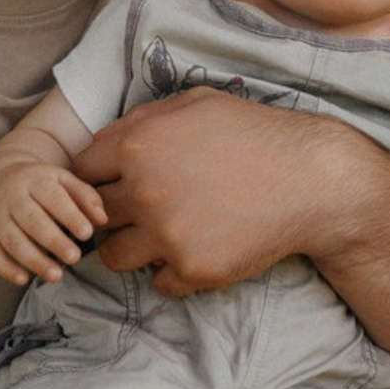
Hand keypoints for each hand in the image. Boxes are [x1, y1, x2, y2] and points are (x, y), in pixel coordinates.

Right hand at [0, 156, 105, 285]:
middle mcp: (11, 196)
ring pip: (12, 239)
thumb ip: (85, 196)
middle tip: (75, 257)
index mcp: (34, 179)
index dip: (70, 215)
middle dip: (53, 241)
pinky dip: (5, 268)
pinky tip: (24, 279)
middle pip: (31, 220)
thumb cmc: (40, 183)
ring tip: (57, 276)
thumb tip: (103, 220)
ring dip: (33, 259)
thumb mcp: (62, 180)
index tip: (87, 233)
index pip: (52, 197)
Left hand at [71, 88, 344, 295]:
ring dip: (131, 248)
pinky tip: (193, 250)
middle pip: (93, 217)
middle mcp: (143, 191)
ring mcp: (166, 234)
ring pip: (114, 257)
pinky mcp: (193, 269)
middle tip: (137, 211)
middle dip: (112, 214)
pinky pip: (158, 283)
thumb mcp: (191, 105)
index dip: (94, 178)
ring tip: (158, 235)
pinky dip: (170, 272)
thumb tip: (102, 142)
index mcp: (136, 146)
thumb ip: (139, 121)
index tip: (111, 184)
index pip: (79, 172)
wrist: (309, 179)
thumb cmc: (251, 134)